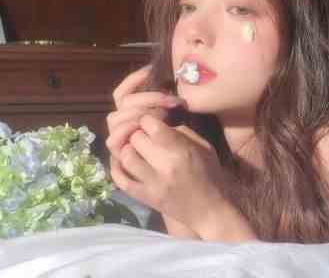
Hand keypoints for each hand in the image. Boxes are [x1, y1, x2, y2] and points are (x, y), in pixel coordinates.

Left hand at [106, 65, 196, 237]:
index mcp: (181, 151)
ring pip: (125, 155)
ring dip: (129, 147)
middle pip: (136, 138)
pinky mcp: (143, 197)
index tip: (153, 122)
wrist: (209, 211)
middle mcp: (163, 166)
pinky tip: (123, 159)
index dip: (149, 118)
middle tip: (146, 134)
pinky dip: (117, 166)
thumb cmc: (210, 175)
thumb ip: (182, 132)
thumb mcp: (205, 147)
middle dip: (139, 132)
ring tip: (138, 147)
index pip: (150, 124)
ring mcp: (151, 183)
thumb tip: (159, 123)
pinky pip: (120, 179)